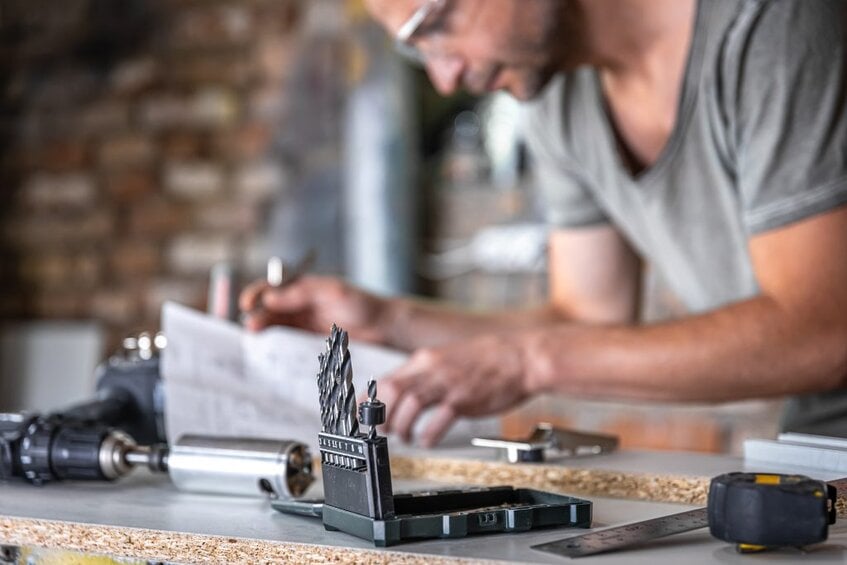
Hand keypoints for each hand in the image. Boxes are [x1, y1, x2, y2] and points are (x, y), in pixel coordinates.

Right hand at [239, 275, 389, 343]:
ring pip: (274, 328)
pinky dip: (276, 349)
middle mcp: (299, 306)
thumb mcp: (333, 291)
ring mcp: (304, 326)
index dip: (256, 294)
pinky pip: (287, 346)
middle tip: (252, 327)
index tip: (248, 304)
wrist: (385, 328)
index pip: (271, 288)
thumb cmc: (363, 304)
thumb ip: (302, 292)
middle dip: (256, 316)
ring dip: (263, 334)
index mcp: (303, 288)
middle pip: (268, 310)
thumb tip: (271, 297)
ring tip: (257, 341)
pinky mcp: (310, 345)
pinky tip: (271, 355)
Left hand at [380, 333, 530, 446]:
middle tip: (382, 431)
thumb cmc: (488, 360)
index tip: (363, 417)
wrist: (521, 357)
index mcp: (425, 359)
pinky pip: (437, 420)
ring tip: (405, 437)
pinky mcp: (464, 399)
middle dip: (381, 416)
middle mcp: (431, 369)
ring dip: (401, 426)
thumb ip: (424, 374)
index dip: (369, 401)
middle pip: (391, 392)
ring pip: (410, 405)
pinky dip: (427, 434)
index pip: (385, 380)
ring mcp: (447, 383)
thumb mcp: (447, 359)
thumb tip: (402, 392)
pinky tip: (427, 441)